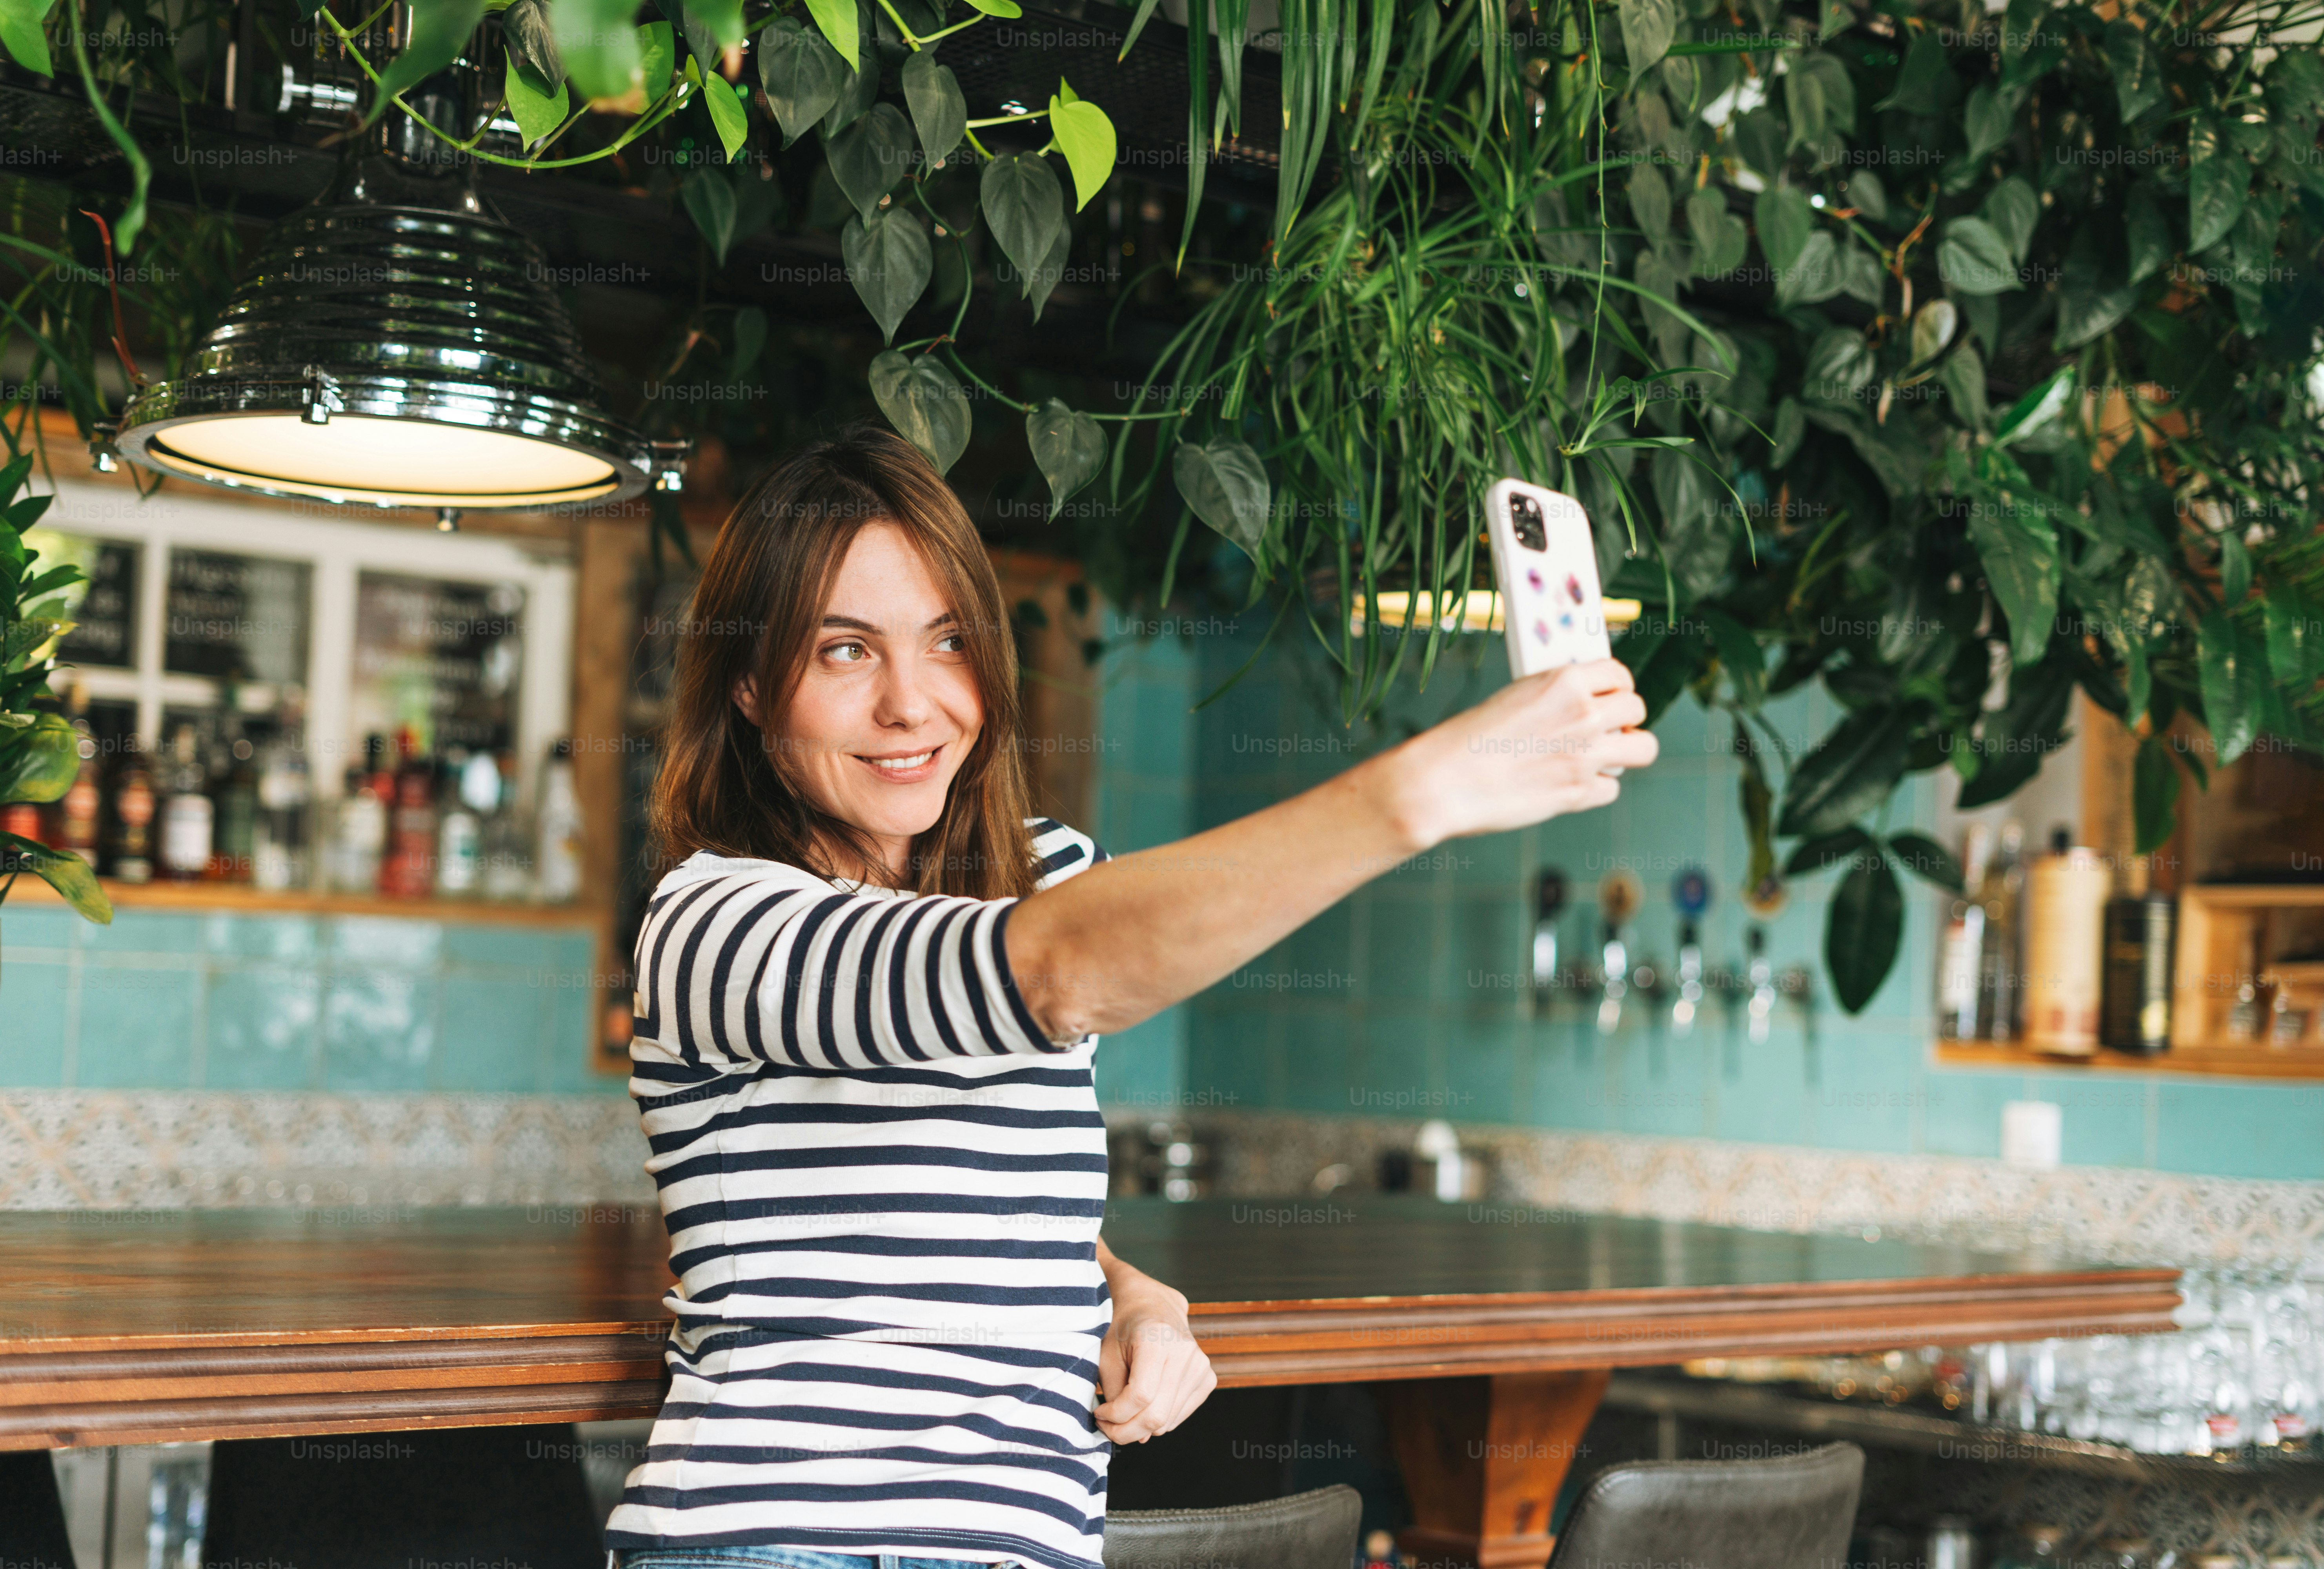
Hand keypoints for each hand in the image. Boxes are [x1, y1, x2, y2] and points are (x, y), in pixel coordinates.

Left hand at [1094, 1276, 1216, 1443]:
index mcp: (1157, 1338)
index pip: (1140, 1396)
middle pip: (1157, 1415)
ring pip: (1167, 1421)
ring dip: (1140, 1428)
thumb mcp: (1105, 1354)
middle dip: (1126, 1431)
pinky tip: (1145, 1403)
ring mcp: (1200, 1366)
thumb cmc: (1123, 1328)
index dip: (1115, 1415)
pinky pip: (1179, 1417)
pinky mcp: (1207, 1378)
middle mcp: (1185, 1352)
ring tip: (1123, 1412)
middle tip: (1108, 1427)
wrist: (1152, 1306)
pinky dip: (1158, 1420)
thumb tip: (1131, 1434)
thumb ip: (1114, 1393)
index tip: (1099, 1414)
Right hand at [1384, 658, 1657, 847]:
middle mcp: (1583, 714)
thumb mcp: (1514, 697)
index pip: (1618, 672)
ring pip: (1643, 748)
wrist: (1443, 782)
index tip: (1612, 692)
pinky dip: (1597, 787)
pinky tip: (1573, 784)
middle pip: (1636, 708)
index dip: (1618, 684)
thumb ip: (1554, 697)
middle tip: (1609, 726)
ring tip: (1608, 755)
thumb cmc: (1466, 740)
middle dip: (1626, 717)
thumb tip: (1580, 703)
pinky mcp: (1579, 793)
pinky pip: (1612, 787)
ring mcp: (1586, 755)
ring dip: (1629, 750)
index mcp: (1564, 681)